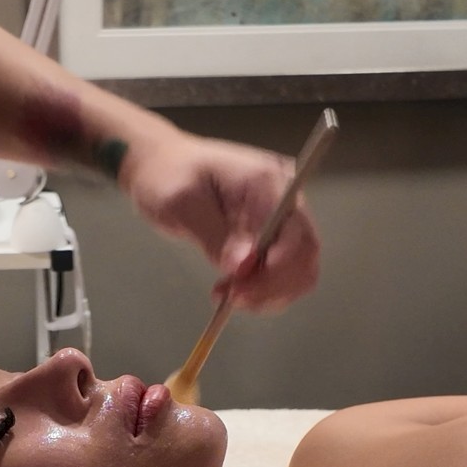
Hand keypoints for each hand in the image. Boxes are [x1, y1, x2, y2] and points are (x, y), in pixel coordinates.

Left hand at [121, 131, 319, 311]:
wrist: (162, 167)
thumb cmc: (168, 177)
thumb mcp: (182, 204)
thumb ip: (215, 235)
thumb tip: (244, 267)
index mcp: (267, 182)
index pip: (295, 234)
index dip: (276, 271)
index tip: (240, 291)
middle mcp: (285, 199)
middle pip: (304, 255)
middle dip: (272, 287)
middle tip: (232, 299)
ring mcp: (281, 219)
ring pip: (298, 270)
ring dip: (268, 294)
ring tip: (228, 296)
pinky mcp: (271, 237)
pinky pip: (281, 273)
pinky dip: (262, 291)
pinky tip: (233, 291)